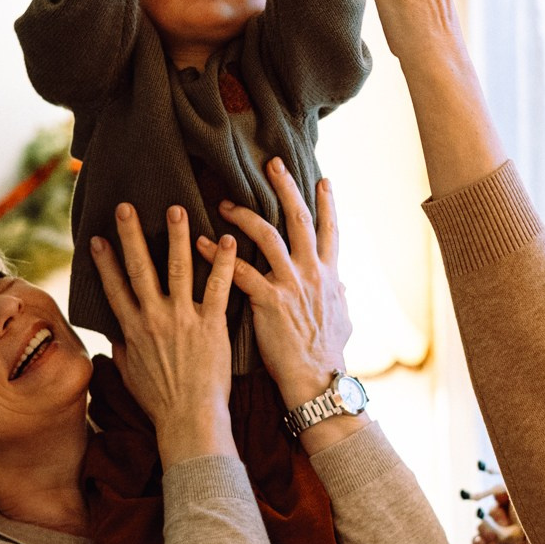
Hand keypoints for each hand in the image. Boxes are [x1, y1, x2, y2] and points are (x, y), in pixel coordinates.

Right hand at [90, 203, 236, 465]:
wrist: (190, 420)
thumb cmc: (161, 403)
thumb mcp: (130, 374)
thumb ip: (122, 349)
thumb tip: (114, 334)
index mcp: (132, 330)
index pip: (114, 288)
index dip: (104, 261)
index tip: (97, 237)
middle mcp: (154, 318)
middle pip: (139, 269)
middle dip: (132, 235)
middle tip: (127, 206)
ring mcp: (182, 319)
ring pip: (177, 269)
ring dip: (177, 237)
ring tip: (177, 209)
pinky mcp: (211, 324)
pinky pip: (217, 286)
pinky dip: (223, 262)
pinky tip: (227, 239)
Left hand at [195, 160, 359, 452]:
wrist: (318, 381)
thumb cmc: (328, 355)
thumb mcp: (343, 320)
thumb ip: (339, 296)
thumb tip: (343, 285)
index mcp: (329, 275)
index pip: (330, 230)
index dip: (326, 203)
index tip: (320, 179)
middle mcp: (312, 272)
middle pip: (300, 219)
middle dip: (286, 187)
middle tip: (271, 163)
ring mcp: (292, 284)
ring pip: (268, 235)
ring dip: (243, 215)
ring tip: (222, 203)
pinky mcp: (270, 300)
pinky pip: (240, 270)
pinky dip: (218, 255)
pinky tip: (200, 244)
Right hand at [472, 495, 544, 543]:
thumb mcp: (534, 540)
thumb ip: (522, 515)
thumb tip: (510, 491)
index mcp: (531, 530)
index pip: (516, 504)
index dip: (507, 495)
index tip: (500, 491)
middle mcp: (515, 537)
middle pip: (497, 510)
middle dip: (498, 513)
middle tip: (504, 524)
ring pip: (484, 523)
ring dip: (488, 527)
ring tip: (496, 541)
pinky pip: (475, 540)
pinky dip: (478, 540)